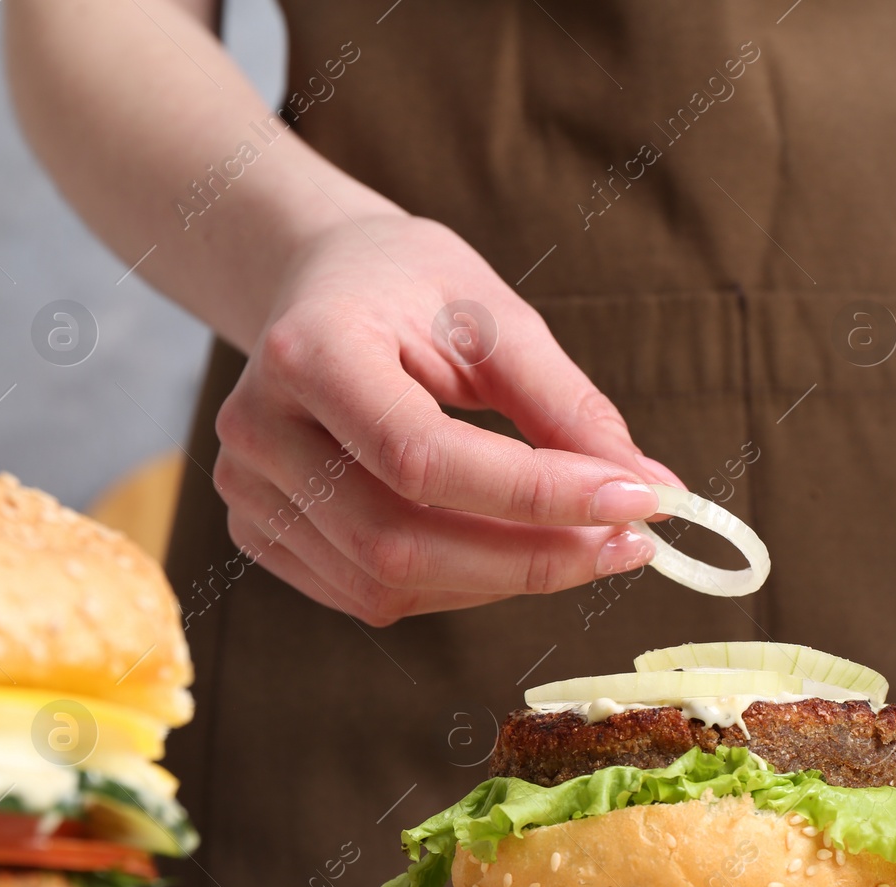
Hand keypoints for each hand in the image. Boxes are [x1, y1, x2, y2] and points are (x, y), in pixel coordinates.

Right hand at [213, 211, 681, 623]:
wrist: (319, 284)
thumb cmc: (411, 289)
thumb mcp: (496, 316)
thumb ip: (567, 405)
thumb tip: (648, 488)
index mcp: (310, 351)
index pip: (424, 457)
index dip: (537, 496)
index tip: (638, 502)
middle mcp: (259, 429)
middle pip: (401, 541)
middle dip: (532, 556)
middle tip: (629, 544)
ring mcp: (247, 491)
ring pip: (388, 583)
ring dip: (503, 578)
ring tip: (580, 542)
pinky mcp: (259, 531)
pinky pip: (369, 593)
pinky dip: (457, 585)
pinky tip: (508, 548)